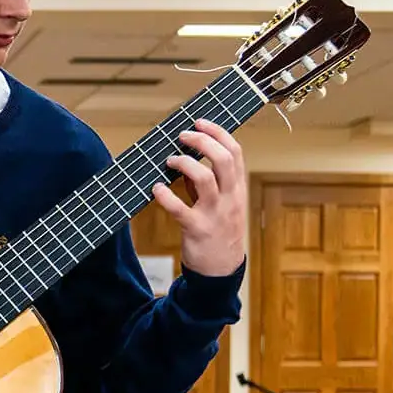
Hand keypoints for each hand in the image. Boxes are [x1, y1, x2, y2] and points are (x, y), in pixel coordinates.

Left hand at [151, 119, 247, 277]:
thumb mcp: (222, 206)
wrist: (221, 271)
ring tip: (169, 160)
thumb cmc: (219, 233)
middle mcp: (229, 199)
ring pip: (204, 178)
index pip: (235, 152)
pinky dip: (165, 196)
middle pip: (223, 159)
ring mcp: (214, 214)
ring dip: (184, 163)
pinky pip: (179, 208)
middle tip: (183, 135)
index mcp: (236, 189)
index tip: (200, 122)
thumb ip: (209, 184)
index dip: (218, 133)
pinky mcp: (197, 230)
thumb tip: (188, 160)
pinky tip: (156, 189)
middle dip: (202, 141)